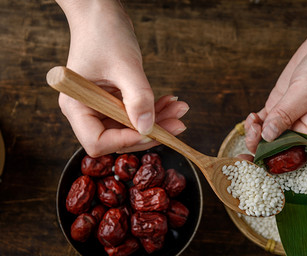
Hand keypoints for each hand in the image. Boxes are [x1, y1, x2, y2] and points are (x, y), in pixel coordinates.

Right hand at [56, 0, 187, 155]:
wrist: (100, 13)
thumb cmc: (104, 33)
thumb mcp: (125, 66)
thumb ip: (137, 98)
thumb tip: (147, 128)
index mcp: (76, 105)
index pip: (98, 141)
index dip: (126, 140)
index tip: (151, 131)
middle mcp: (85, 111)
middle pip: (118, 138)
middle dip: (149, 133)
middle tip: (177, 124)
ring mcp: (100, 107)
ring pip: (130, 127)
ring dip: (157, 122)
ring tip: (179, 110)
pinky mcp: (113, 101)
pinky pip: (135, 114)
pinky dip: (154, 110)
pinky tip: (170, 102)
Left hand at [245, 0, 306, 153]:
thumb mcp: (305, 92)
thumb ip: (285, 115)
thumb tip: (266, 136)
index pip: (293, 160)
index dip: (274, 166)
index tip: (256, 163)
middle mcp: (302, 132)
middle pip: (276, 152)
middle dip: (259, 150)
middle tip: (250, 138)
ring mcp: (289, 120)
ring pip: (266, 138)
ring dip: (254, 136)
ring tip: (252, 122)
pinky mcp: (280, 107)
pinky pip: (263, 123)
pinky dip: (254, 123)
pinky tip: (252, 117)